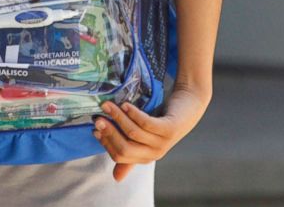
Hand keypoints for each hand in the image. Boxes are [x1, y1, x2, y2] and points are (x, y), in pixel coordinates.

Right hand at [93, 88, 209, 181]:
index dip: (106, 143)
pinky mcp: (169, 129)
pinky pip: (147, 123)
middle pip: (125, 148)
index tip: (95, 129)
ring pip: (133, 133)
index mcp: (145, 157)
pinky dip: (134, 114)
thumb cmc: (163, 120)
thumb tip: (116, 178)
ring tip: (108, 105)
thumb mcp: (145, 138)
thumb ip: (131, 154)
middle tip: (98, 118)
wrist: (189, 107)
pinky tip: (126, 105)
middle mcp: (154, 153)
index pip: (119, 156)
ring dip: (118, 118)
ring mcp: (163, 142)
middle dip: (109, 133)